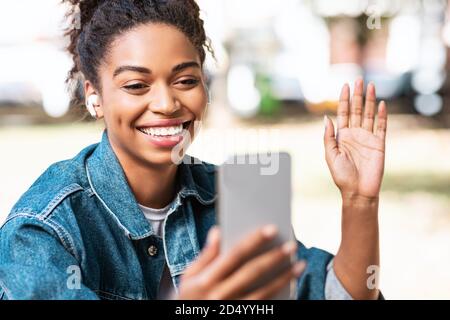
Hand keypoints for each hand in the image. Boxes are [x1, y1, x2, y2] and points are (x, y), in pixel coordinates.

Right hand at [177, 225, 304, 299]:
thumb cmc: (189, 298)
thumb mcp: (189, 277)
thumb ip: (205, 255)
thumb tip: (218, 231)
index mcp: (206, 280)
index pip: (234, 255)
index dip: (254, 241)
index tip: (271, 228)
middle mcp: (219, 295)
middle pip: (252, 272)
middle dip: (274, 258)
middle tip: (292, 245)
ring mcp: (232, 309)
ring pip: (264, 293)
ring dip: (284, 278)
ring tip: (300, 264)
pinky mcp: (242, 317)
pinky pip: (263, 307)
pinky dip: (278, 295)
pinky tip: (290, 285)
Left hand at [324, 78, 387, 199]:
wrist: (358, 191)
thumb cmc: (341, 176)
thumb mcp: (330, 155)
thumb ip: (328, 137)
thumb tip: (325, 118)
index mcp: (341, 136)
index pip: (343, 113)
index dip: (344, 99)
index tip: (344, 85)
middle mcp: (355, 134)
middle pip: (357, 110)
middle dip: (357, 95)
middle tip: (358, 79)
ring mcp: (367, 138)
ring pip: (369, 115)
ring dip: (370, 100)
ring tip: (370, 86)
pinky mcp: (379, 144)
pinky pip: (381, 127)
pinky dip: (382, 115)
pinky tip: (381, 104)